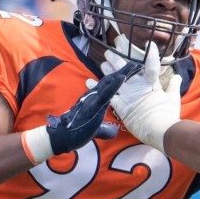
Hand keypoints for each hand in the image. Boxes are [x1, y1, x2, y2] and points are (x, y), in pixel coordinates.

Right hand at [20, 60, 138, 164]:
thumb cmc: (77, 131)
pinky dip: (114, 85)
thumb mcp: (96, 130)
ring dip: (122, 74)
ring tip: (134, 65)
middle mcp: (95, 95)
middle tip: (136, 63)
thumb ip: (105, 130)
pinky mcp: (94, 104)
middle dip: (124, 71)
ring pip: (110, 83)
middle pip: (112, 80)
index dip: (120, 78)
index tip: (131, 71)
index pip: (110, 86)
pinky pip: (106, 93)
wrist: (63, 135)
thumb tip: (114, 131)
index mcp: (96, 99)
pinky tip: (122, 77)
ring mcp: (94, 99)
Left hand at [103, 43, 181, 150]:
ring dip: (107, 70)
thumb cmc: (168, 116)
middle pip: (126, 69)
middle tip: (109, 53)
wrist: (158, 130)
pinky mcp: (120, 106)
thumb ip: (173, 86)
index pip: (152, 65)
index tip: (149, 44)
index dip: (151, 55)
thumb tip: (177, 76)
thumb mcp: (173, 99)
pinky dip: (97, 88)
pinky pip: (106, 95)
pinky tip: (89, 81)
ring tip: (102, 63)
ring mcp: (128, 96)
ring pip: (115, 79)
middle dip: (117, 59)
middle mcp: (137, 86)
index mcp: (151, 84)